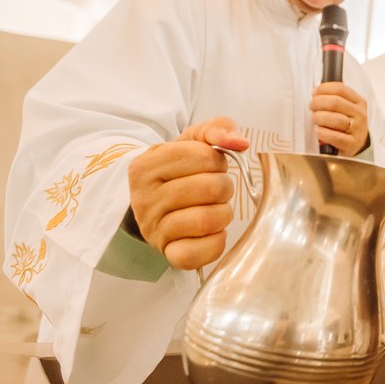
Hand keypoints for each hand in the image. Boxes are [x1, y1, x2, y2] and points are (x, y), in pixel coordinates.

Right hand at [128, 116, 248, 270]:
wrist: (156, 202)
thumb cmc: (180, 169)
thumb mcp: (193, 141)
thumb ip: (218, 129)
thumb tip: (239, 142)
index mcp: (147, 165)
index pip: (203, 157)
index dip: (217, 161)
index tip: (210, 166)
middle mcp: (144, 198)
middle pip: (210, 189)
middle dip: (224, 187)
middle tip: (217, 189)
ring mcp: (154, 229)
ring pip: (208, 220)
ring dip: (224, 213)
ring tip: (216, 208)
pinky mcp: (167, 253)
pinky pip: (198, 254)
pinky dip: (216, 242)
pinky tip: (214, 232)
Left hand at [310, 81, 368, 155]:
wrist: (356, 143)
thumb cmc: (346, 122)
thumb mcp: (346, 108)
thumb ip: (334, 98)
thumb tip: (316, 93)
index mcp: (358, 102)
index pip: (341, 89)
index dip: (324, 89)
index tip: (314, 93)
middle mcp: (360, 114)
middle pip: (336, 102)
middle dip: (318, 102)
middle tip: (311, 106)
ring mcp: (357, 129)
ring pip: (336, 119)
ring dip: (319, 117)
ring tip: (314, 119)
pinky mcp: (352, 143)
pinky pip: (336, 137)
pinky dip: (324, 133)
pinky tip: (318, 131)